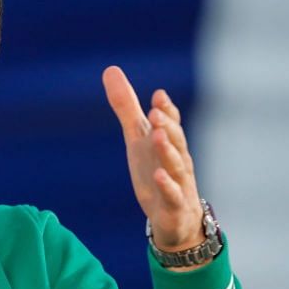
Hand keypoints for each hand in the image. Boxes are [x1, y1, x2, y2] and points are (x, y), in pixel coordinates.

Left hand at [102, 66, 204, 253]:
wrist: (174, 218)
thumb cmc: (156, 171)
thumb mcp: (137, 138)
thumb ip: (126, 107)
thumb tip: (110, 69)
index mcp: (167, 142)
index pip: (170, 122)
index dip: (166, 110)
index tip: (158, 95)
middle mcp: (176, 159)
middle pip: (176, 140)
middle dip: (167, 125)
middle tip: (155, 111)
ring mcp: (178, 182)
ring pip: (176, 164)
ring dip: (168, 150)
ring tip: (158, 135)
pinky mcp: (173, 205)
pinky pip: (172, 194)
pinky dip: (166, 184)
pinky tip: (158, 174)